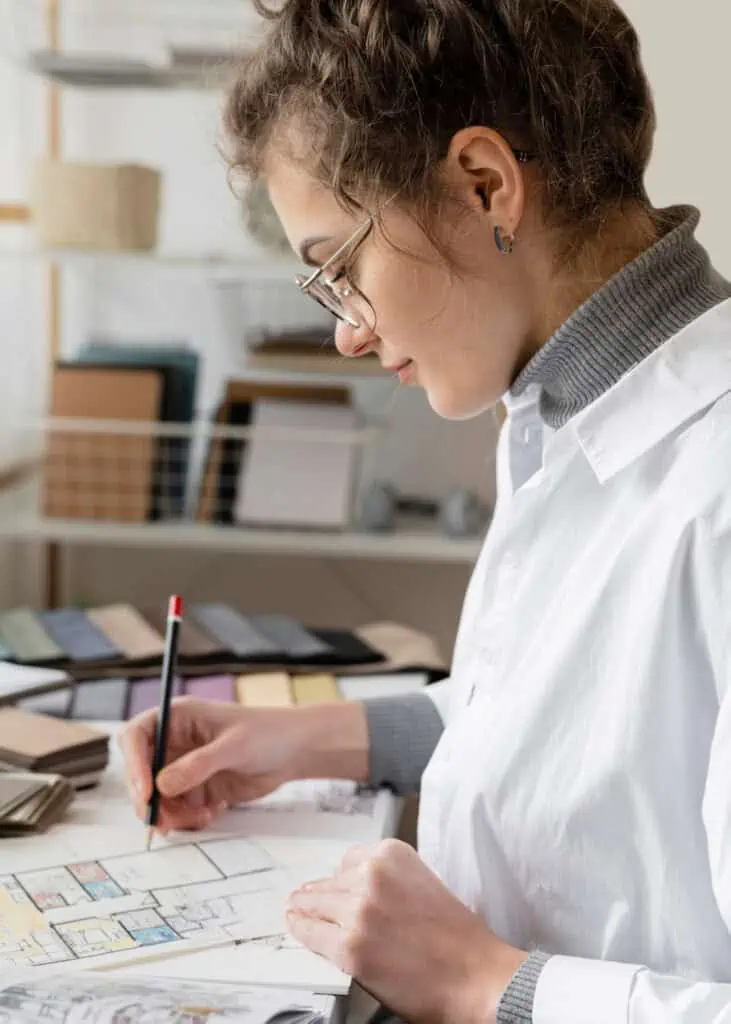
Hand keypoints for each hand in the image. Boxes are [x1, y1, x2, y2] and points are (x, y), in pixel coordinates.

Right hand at [119, 696, 368, 831]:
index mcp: (177, 718)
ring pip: (156, 798)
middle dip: (148, 799)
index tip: (146, 793)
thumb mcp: (234, 746)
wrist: (294, 751)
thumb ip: (198, 765)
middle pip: (139, 773)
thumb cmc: (267, 734)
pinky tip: (214, 811)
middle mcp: (174, 742)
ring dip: (172, 814)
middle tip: (162, 822)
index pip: (137, 737)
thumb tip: (161, 785)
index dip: (133, 765)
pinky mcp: (195, 789)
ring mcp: (183, 767)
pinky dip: (189, 818)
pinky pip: (177, 811)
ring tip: (201, 816)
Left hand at [287, 839, 527, 1023]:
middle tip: (305, 897)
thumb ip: (388, 881)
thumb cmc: (459, 939)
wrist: (477, 977)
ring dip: (306, 910)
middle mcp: (372, 876)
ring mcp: (357, 912)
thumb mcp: (423, 885)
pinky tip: (296, 925)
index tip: (332, 883)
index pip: (348, 860)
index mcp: (392, 855)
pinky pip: (312, 935)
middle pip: (329, 883)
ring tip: (296, 910)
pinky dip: (302, 930)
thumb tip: (352, 888)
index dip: (340, 877)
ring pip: (315, 906)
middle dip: (320, 895)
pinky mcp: (349, 948)